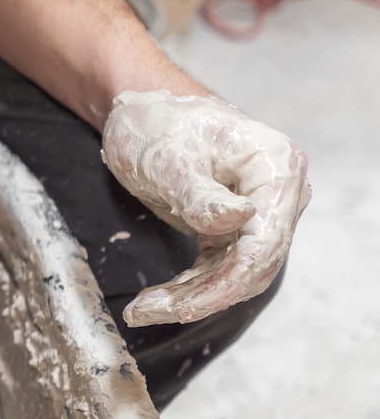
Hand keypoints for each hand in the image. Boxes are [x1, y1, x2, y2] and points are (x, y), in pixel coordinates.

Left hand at [101, 90, 310, 326]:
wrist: (139, 108)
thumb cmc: (154, 121)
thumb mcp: (167, 156)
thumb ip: (200, 193)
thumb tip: (237, 220)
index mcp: (277, 167)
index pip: (266, 241)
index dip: (229, 281)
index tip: (184, 305)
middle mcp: (278, 192)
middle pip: (255, 264)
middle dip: (204, 295)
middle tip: (148, 310)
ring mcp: (260, 211)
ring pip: (236, 273)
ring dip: (192, 296)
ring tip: (142, 308)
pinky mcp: (235, 226)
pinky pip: (219, 267)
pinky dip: (190, 286)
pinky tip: (155, 300)